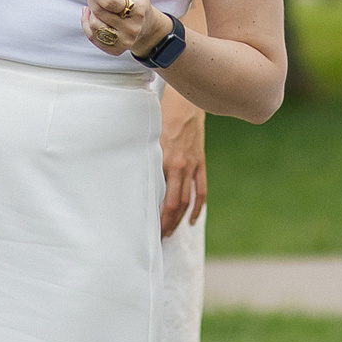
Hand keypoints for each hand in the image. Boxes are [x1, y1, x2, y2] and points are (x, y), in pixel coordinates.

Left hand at [79, 0, 168, 59]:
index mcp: (138, 10)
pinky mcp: (115, 50)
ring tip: (97, 6)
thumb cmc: (137, 3)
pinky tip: (92, 16)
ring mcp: (124, 41)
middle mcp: (132, 28)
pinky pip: (91, 36)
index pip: (110, 1)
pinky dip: (87, 24)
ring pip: (93, 24)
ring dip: (91, 12)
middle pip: (99, 12)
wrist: (145, 26)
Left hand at [158, 101, 203, 236]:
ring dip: (179, 219)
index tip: (148, 227)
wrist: (184, 104)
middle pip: (174, 203)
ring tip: (170, 233)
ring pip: (187, 200)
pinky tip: (191, 220)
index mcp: (164, 161)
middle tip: (158, 237)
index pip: (161, 197)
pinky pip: (201, 190)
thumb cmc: (162, 118)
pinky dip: (197, 207)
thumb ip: (147, 159)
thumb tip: (140, 180)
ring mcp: (192, 166)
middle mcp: (179, 166)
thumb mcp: (150, 138)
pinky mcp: (200, 163)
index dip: (156, 215)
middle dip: (166, 223)